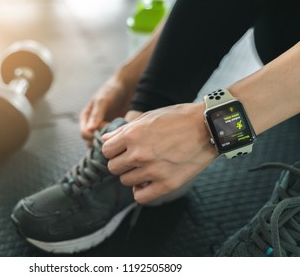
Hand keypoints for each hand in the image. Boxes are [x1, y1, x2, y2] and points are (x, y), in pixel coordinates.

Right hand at [79, 75, 133, 145]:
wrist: (126, 87)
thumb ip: (96, 116)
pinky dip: (116, 140)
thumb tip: (89, 130)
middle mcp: (93, 125)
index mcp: (86, 118)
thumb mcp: (102, 102)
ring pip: (102, 143)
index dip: (92, 136)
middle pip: (92, 141)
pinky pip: (112, 140)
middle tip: (112, 135)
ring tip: (117, 135)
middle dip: (100, 141)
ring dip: (108, 142)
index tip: (104, 134)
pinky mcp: (113, 131)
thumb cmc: (111, 91)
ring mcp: (103, 129)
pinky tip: (123, 135)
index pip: (84, 134)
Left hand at [102, 102, 217, 203]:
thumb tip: (105, 138)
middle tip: (133, 159)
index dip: (113, 150)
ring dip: (132, 176)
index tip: (122, 150)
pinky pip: (141, 197)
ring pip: (125, 182)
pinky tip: (148, 183)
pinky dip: (141, 191)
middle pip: (113, 168)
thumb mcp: (148, 117)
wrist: (208, 127)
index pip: (106, 151)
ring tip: (145, 168)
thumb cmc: (178, 118)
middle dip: (121, 163)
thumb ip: (124, 130)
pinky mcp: (167, 184)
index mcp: (132, 135)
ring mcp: (153, 170)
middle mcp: (139, 154)